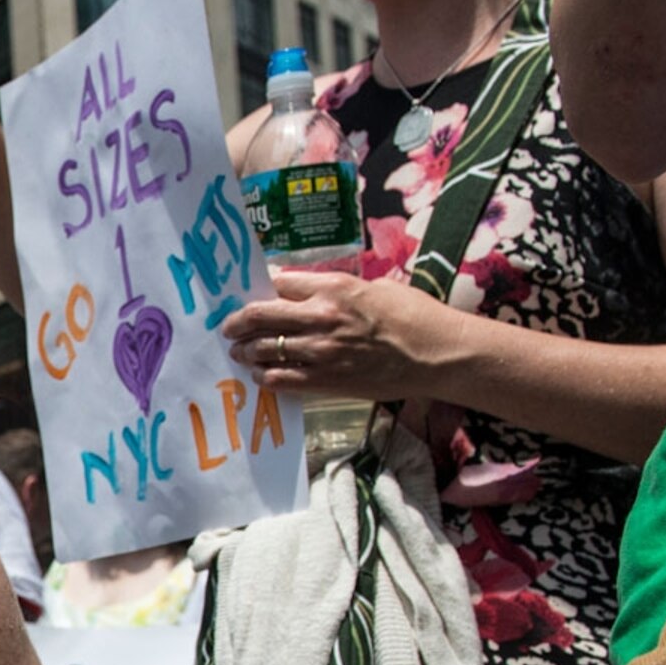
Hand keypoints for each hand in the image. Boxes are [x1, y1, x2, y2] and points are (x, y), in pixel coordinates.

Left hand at [217, 268, 466, 403]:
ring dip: (246, 351)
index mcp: (335, 288)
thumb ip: (337, 290)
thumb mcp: (374, 288)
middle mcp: (322, 317)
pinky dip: (265, 377)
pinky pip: (280, 379)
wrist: (436, 354)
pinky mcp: (326, 380)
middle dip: (237, 323)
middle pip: (259, 316)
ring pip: (264, 350)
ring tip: (240, 353)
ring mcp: (321, 351)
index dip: (260, 291)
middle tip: (229, 328)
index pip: (278, 284)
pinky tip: (262, 375)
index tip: (249, 298)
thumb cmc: (413, 316)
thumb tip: (307, 293)